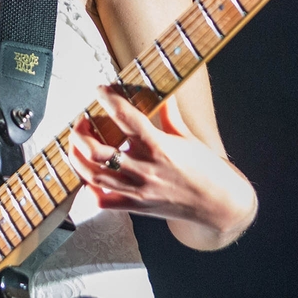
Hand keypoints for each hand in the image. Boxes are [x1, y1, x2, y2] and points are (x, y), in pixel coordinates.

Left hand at [68, 85, 255, 245]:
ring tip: (76, 144)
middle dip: (81, 133)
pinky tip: (88, 174)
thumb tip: (164, 91)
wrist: (220, 205)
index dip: (108, 100)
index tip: (100, 90)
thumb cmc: (208, 169)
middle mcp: (145, 169)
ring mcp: (138, 191)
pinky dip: (90, 188)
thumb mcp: (189, 137)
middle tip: (81, 121)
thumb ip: (170, 114)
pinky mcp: (137, 207)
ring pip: (94, 176)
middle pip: (98, 151)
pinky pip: (104, 201)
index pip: (126, 118)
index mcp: (159, 147)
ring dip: (78, 158)